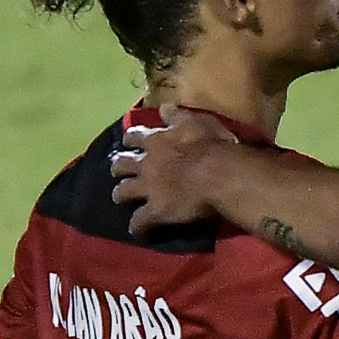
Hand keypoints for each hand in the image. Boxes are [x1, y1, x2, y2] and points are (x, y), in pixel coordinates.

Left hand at [109, 110, 239, 231]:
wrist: (220, 173)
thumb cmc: (214, 145)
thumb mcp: (197, 121)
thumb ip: (177, 116)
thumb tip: (163, 106)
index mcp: (157, 140)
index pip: (135, 136)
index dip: (131, 140)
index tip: (131, 142)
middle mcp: (146, 163)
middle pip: (121, 165)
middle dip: (118, 168)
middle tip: (121, 172)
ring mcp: (148, 188)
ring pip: (123, 192)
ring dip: (121, 195)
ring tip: (122, 200)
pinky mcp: (155, 211)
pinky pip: (139, 222)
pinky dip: (137, 227)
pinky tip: (138, 231)